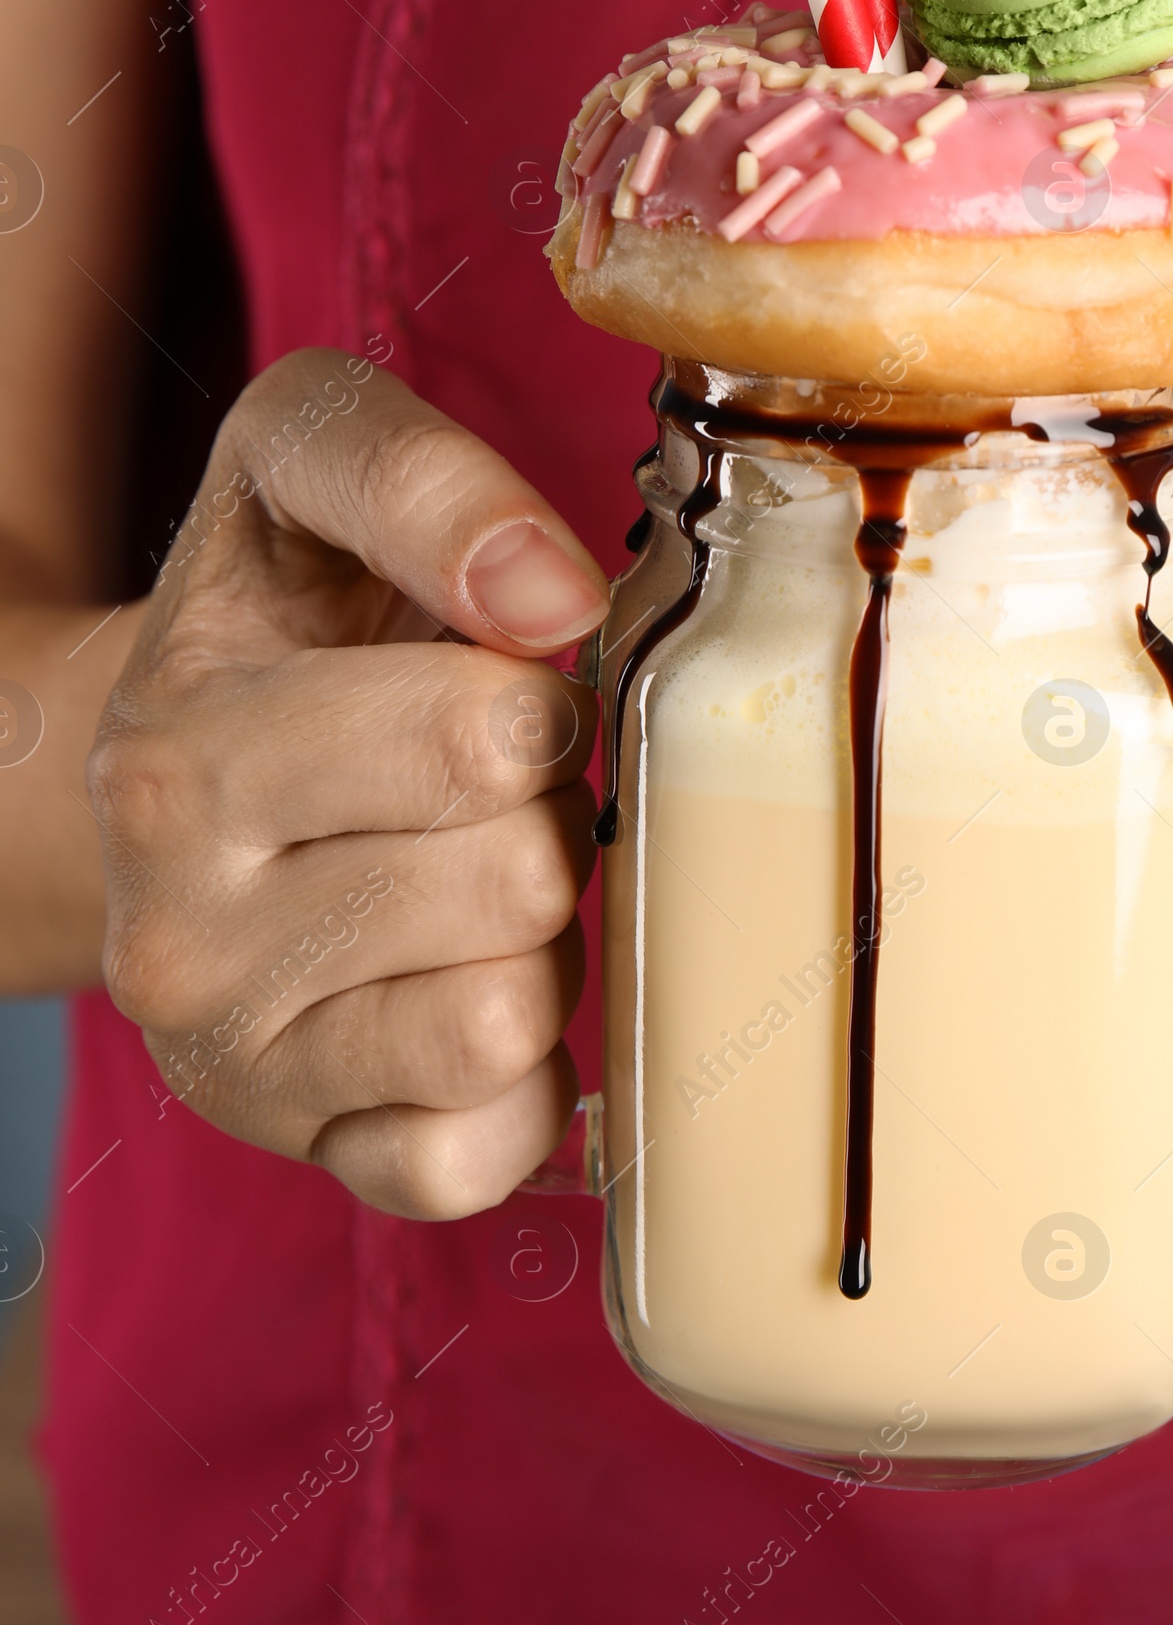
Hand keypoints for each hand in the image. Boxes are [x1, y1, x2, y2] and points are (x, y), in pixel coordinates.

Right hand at [88, 348, 609, 1218]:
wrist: (166, 775)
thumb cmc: (273, 609)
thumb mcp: (298, 466)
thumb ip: (418, 475)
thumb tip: (553, 592)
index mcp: (178, 755)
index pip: (484, 741)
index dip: (535, 696)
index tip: (489, 678)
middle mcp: (176, 933)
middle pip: (519, 884)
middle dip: (542, 815)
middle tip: (482, 791)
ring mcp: (233, 1064)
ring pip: (509, 1023)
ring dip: (538, 941)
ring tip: (467, 880)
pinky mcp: (301, 1153)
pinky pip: (481, 1159)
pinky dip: (521, 1081)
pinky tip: (468, 988)